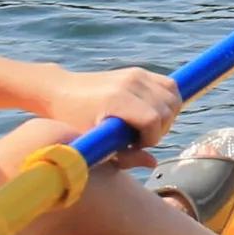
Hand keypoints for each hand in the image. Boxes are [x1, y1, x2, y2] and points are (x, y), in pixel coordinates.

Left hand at [40, 65, 181, 148]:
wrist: (61, 91)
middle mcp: (129, 82)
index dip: (151, 138)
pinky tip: (153, 114)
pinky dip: (168, 101)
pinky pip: (169, 85)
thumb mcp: (95, 143)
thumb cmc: (73, 121)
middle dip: (160, 129)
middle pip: (167, 108)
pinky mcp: (138, 72)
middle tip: (140, 139)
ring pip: (173, 95)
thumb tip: (153, 163)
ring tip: (148, 127)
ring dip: (168, 115)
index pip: (154, 119)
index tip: (135, 145)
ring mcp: (135, 74)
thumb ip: (125, 157)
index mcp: (116, 99)